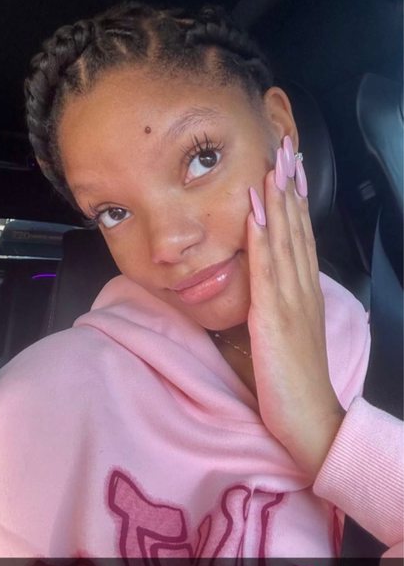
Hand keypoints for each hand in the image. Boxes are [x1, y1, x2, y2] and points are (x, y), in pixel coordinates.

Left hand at [247, 142, 343, 478]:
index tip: (290, 168)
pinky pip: (267, 267)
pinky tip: (256, 209)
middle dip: (290, 186)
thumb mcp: (289, 333)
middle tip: (287, 147)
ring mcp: (290, 299)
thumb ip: (279, 305)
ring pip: (285, 239)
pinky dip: (262, 235)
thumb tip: (266, 283)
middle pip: (296, 228)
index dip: (294, 201)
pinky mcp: (274, 315)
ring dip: (278, 199)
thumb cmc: (295, 379)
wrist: (310, 417)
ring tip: (275, 163)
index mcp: (303, 292)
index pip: (300, 237)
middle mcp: (301, 288)